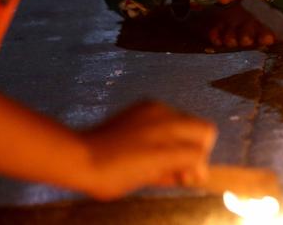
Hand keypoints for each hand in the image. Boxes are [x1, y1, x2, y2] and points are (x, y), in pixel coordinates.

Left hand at [77, 101, 215, 200]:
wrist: (79, 156)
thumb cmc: (111, 174)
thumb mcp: (147, 178)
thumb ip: (177, 173)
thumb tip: (196, 173)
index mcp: (167, 142)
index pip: (202, 147)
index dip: (200, 164)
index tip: (187, 176)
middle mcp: (166, 120)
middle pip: (203, 129)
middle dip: (197, 147)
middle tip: (181, 165)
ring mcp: (156, 109)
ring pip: (187, 120)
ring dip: (183, 137)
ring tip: (164, 155)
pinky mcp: (145, 104)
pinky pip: (169, 114)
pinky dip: (168, 128)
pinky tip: (151, 143)